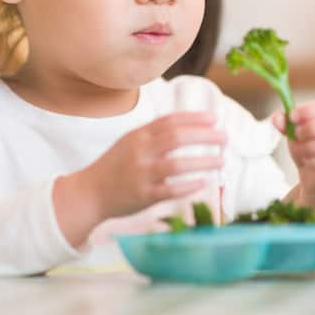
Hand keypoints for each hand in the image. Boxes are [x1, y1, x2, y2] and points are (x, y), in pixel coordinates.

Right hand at [54, 112, 226, 240]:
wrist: (89, 192)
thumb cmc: (115, 166)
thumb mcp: (130, 142)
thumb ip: (154, 134)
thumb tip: (188, 126)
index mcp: (138, 136)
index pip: (170, 121)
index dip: (194, 118)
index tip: (214, 118)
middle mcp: (140, 151)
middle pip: (177, 138)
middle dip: (205, 136)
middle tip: (225, 138)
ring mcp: (141, 174)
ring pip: (176, 164)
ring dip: (203, 162)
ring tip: (221, 160)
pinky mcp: (143, 196)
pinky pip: (170, 189)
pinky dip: (189, 185)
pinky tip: (204, 182)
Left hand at [272, 98, 314, 196]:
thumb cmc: (309, 150)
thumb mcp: (295, 133)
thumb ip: (285, 124)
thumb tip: (276, 118)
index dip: (311, 109)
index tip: (292, 116)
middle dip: (312, 127)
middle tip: (296, 134)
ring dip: (310, 146)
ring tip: (298, 149)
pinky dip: (313, 162)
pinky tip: (306, 161)